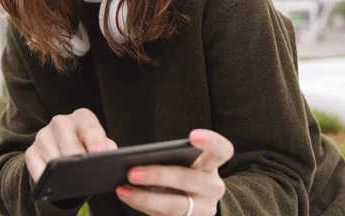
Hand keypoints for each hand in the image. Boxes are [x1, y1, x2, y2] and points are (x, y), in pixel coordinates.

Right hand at [25, 108, 116, 181]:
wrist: (69, 157)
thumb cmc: (90, 151)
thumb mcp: (103, 147)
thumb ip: (108, 149)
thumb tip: (107, 158)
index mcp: (83, 117)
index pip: (89, 126)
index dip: (94, 140)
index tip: (98, 153)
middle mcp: (61, 122)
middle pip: (67, 138)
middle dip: (76, 156)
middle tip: (84, 171)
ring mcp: (43, 135)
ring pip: (51, 152)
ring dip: (60, 168)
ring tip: (70, 180)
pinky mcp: (31, 150)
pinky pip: (34, 164)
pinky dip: (43, 175)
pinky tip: (52, 184)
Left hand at [115, 130, 233, 215]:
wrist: (193, 204)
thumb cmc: (180, 175)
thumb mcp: (180, 163)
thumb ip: (165, 156)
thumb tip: (131, 156)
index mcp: (211, 165)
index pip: (222, 150)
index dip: (211, 142)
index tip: (192, 136)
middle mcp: (212, 187)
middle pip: (188, 180)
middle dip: (157, 175)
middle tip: (132, 172)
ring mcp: (204, 210)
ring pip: (175, 206)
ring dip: (145, 198)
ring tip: (122, 189)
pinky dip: (143, 207)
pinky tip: (128, 197)